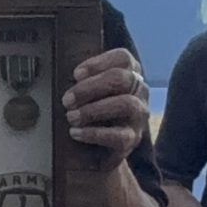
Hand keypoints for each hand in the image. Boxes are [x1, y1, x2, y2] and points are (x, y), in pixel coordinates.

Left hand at [63, 48, 149, 170]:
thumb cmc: (93, 112)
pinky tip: (76, 132)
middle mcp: (139, 91)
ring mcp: (139, 115)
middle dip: (90, 88)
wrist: (100, 149)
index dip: (98, 63)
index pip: (122, 58)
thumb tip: (74, 77)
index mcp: (129, 73)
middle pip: (121, 78)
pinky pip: (118, 135)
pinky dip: (93, 133)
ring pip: (125, 104)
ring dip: (93, 110)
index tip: (76, 74)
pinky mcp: (133, 139)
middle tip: (67, 100)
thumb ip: (85, 80)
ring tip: (71, 117)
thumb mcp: (90, 91)